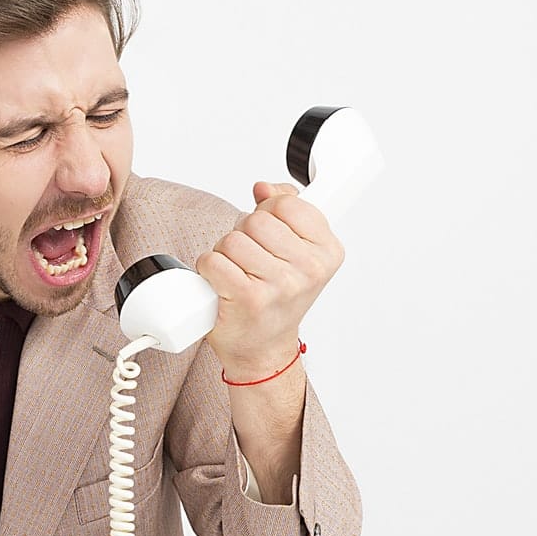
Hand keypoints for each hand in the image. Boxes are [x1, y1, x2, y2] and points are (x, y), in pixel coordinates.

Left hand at [195, 181, 344, 380]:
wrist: (263, 348)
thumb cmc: (277, 298)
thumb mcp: (296, 252)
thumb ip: (286, 210)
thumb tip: (263, 188)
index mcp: (327, 251)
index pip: (287, 203)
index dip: (268, 212)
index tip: (271, 233)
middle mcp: (309, 269)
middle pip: (256, 220)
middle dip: (244, 234)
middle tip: (250, 259)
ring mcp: (280, 285)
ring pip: (232, 240)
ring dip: (224, 253)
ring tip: (237, 273)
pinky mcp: (248, 298)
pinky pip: (213, 261)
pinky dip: (209, 269)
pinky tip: (222, 284)